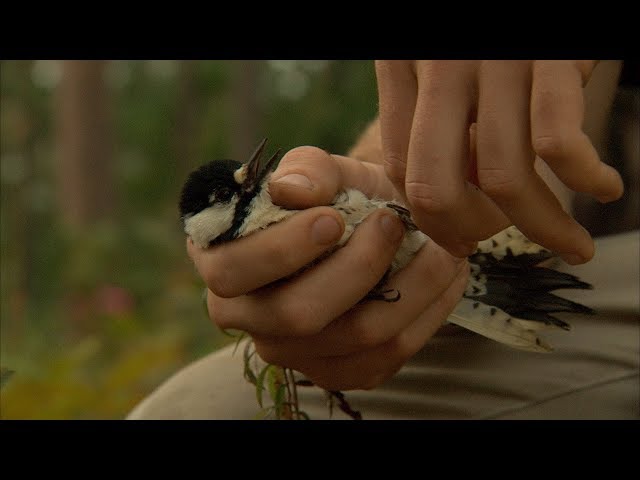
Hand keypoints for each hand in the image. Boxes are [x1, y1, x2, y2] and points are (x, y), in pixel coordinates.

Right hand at [187, 147, 468, 390]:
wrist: (373, 226)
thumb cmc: (337, 197)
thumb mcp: (324, 171)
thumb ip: (306, 170)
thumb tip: (291, 189)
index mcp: (224, 262)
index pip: (232, 272)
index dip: (281, 250)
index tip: (334, 217)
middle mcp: (249, 317)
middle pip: (296, 314)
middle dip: (355, 267)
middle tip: (392, 223)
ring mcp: (294, 352)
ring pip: (353, 337)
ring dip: (408, 287)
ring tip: (437, 246)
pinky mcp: (340, 371)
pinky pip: (388, 355)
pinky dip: (426, 312)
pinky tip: (443, 276)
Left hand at [375, 60, 623, 263]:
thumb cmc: (489, 34)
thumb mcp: (443, 57)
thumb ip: (437, 115)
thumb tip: (459, 191)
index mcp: (404, 65)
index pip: (402, 169)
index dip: (429, 218)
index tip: (457, 239)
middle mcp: (441, 65)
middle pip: (436, 186)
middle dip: (467, 234)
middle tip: (493, 246)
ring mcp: (495, 61)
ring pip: (503, 177)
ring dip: (542, 226)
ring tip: (570, 244)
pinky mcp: (549, 56)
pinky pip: (559, 142)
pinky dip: (585, 178)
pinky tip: (602, 187)